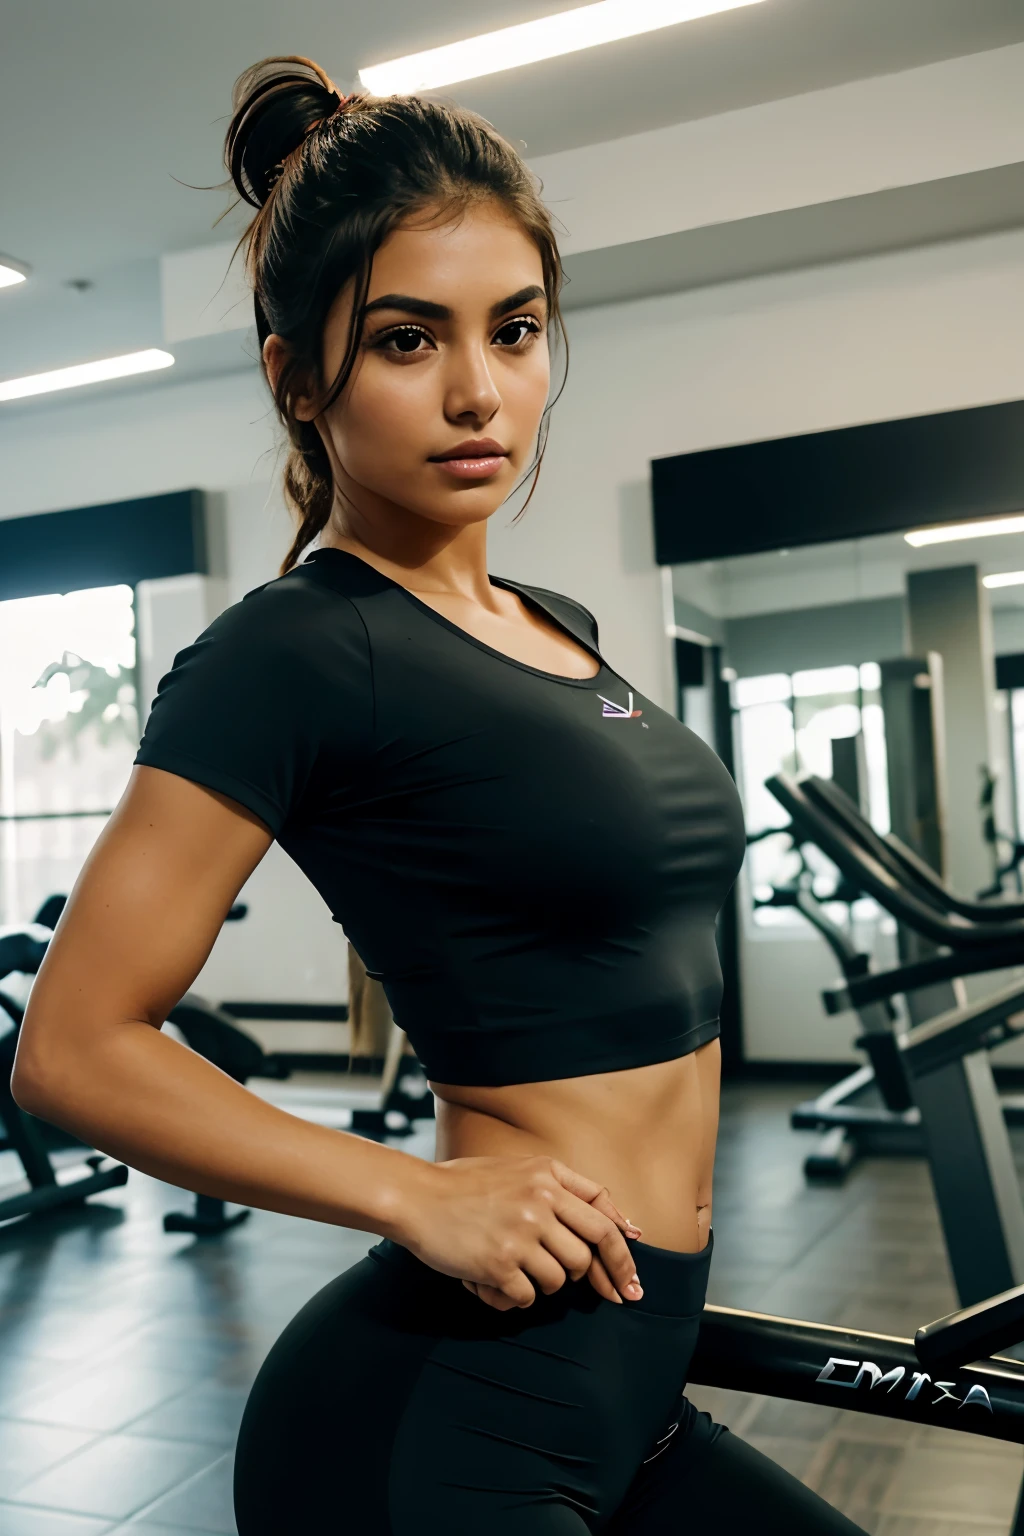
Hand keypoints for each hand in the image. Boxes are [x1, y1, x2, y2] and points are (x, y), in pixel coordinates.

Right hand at [398, 1154, 643, 1310]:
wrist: (417, 1197)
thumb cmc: (468, 1184)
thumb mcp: (521, 1170)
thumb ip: (569, 1190)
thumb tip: (625, 1225)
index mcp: (548, 1176)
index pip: (603, 1221)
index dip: (623, 1256)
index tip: (631, 1282)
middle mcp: (540, 1202)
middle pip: (586, 1255)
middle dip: (587, 1277)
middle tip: (586, 1291)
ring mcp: (520, 1234)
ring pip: (558, 1279)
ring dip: (543, 1283)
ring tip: (518, 1269)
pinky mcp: (499, 1263)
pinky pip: (527, 1296)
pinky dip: (514, 1296)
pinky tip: (495, 1281)